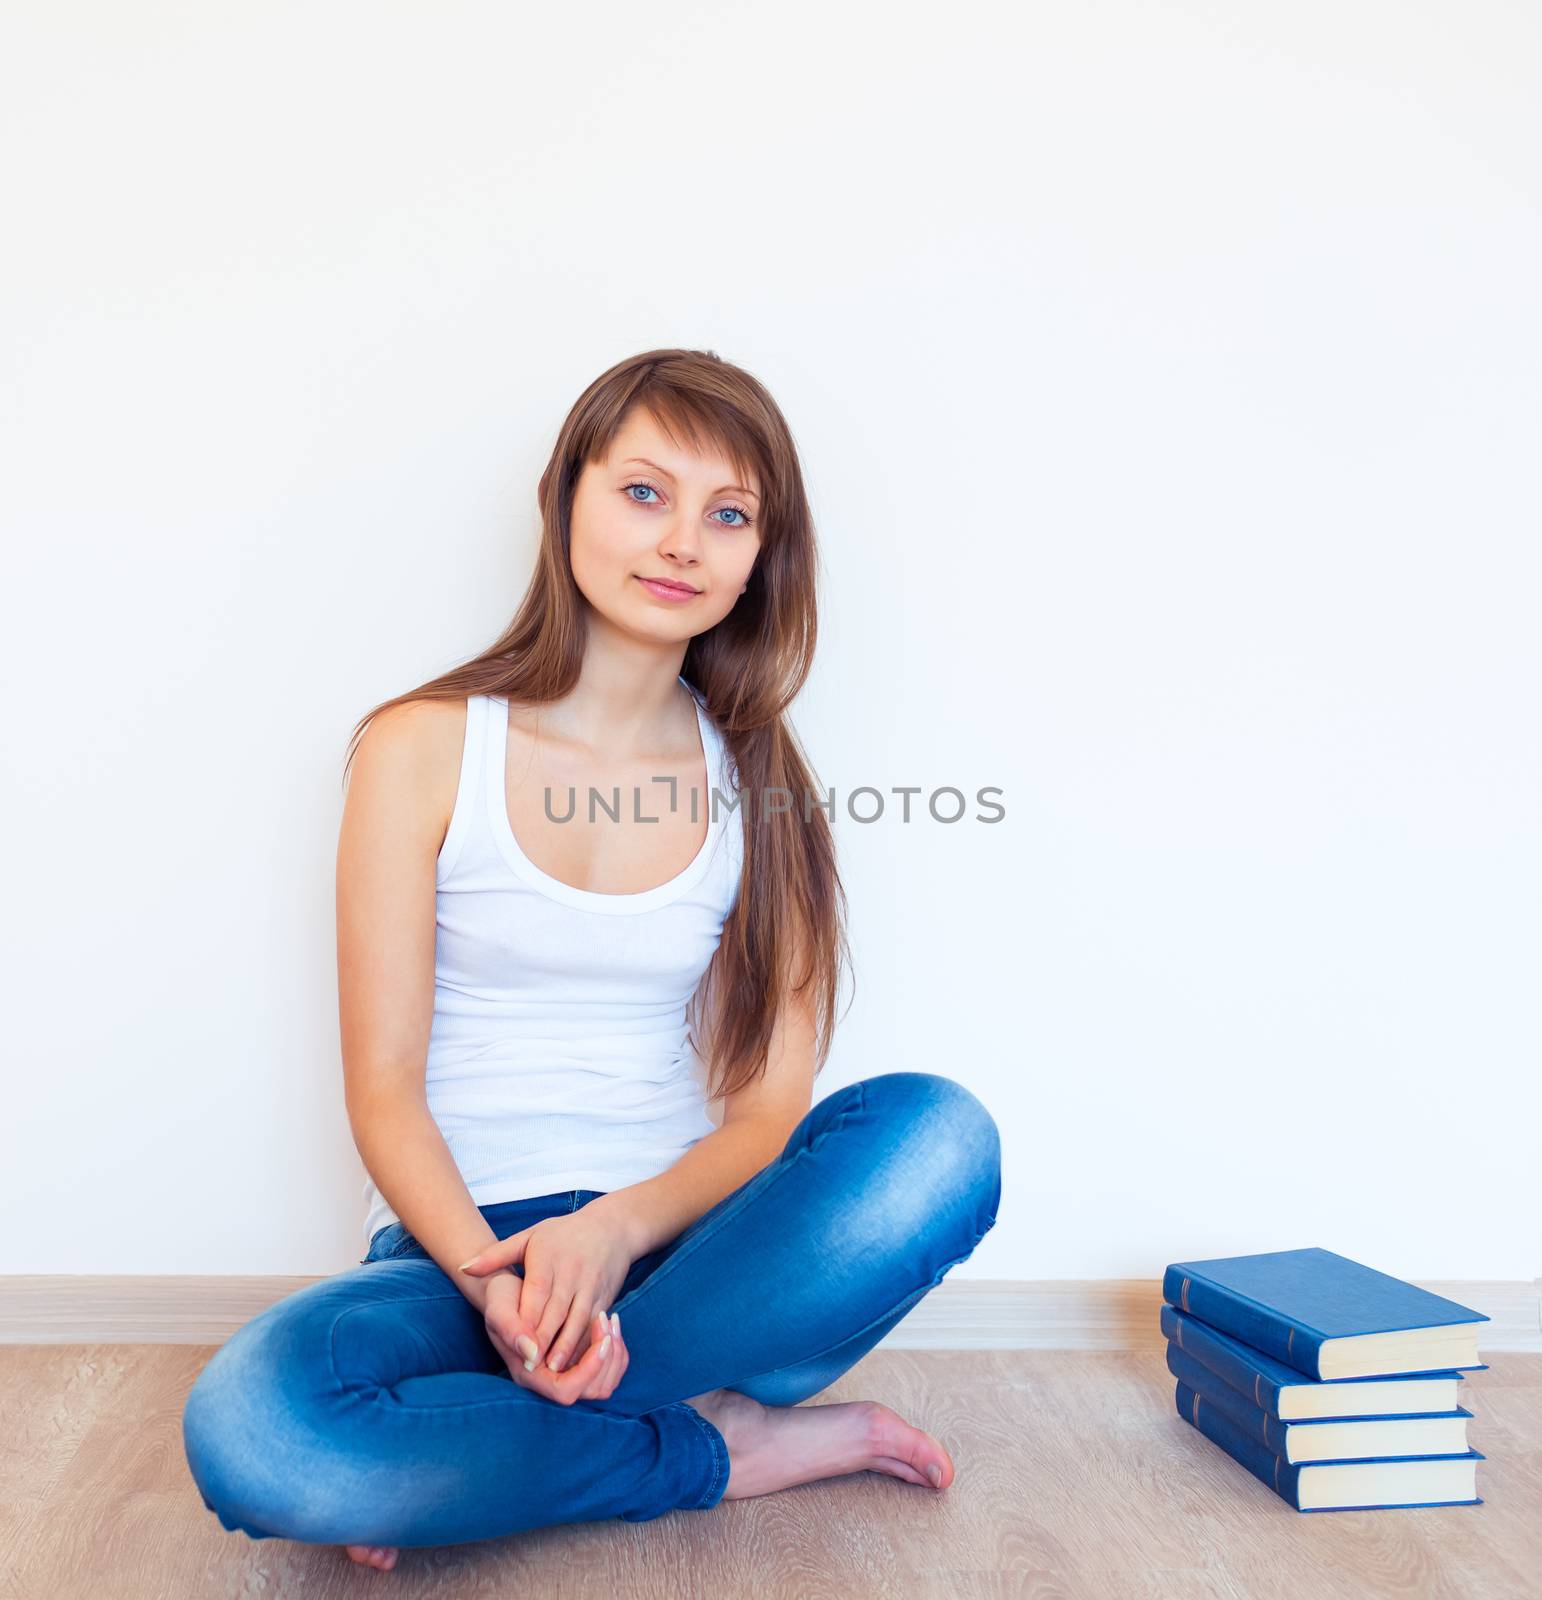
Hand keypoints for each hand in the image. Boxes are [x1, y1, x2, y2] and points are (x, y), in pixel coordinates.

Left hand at [458, 1196, 638, 1374]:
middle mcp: (572, 1271)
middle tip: (531, 1368)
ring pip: (578, 1319)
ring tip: (554, 1370)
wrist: (612, 1227)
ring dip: (567, 1346)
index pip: (537, 1293)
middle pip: (557, 1310)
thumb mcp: (529, 1237)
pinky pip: (594, 1322)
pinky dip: (586, 1342)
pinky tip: (578, 1361)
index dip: (527, 1321)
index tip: (516, 1345)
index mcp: (549, 1257)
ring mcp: (590, 1284)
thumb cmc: (563, 1233)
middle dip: (545, 1340)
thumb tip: (463, 1268)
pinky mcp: (605, 1296)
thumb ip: (496, 1255)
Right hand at [481, 1273, 628, 1404]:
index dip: (588, 1370)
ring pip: (603, 1383)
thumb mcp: (499, 1310)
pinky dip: (616, 1349)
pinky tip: (611, 1323)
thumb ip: (512, 1330)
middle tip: (607, 1320)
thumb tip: (532, 1352)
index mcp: (528, 1374)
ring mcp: (564, 1371)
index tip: (603, 1340)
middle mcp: (548, 1379)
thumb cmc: (501, 1299)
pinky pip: (607, 1367)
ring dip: (615, 1354)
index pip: (565, 1391)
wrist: (506, 1291)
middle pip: (591, 1391)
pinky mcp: (576, 1358)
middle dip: (608, 1359)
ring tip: (611, 1320)